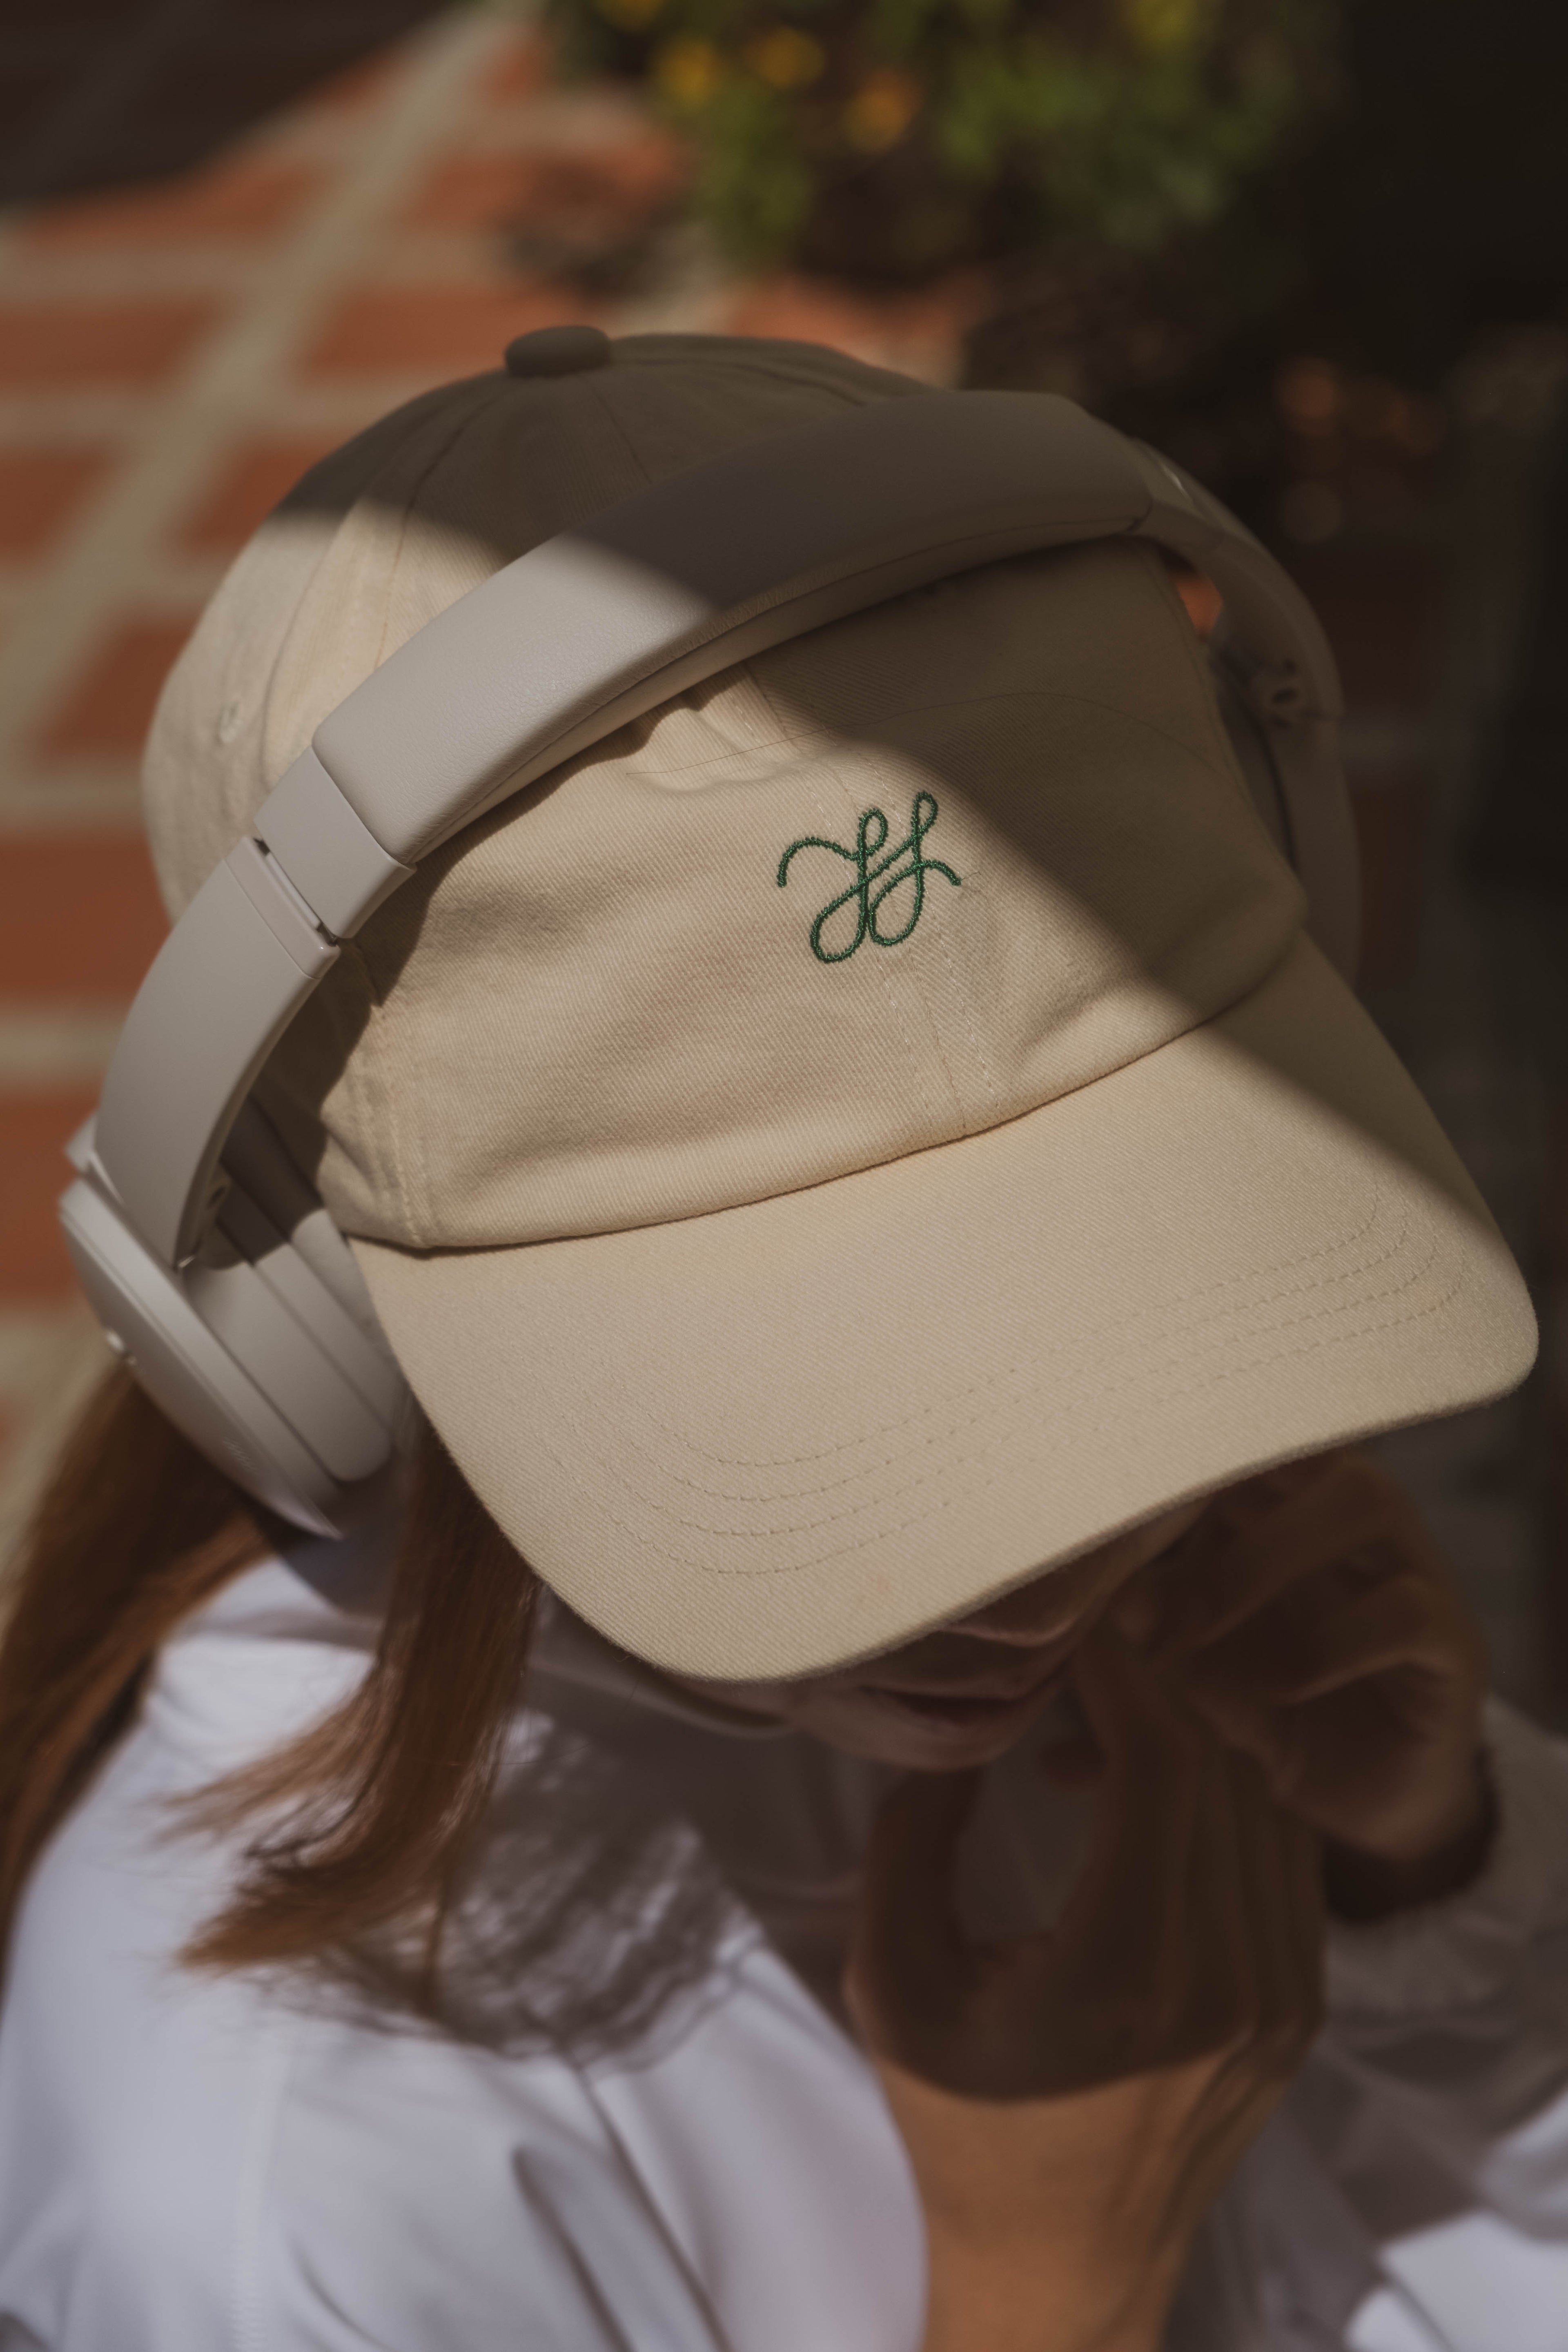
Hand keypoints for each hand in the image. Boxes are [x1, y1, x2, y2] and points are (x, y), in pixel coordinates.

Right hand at [847, 1635, 1322, 2351]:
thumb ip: (912, 1840)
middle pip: (1222, 1764)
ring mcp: (1282, 1997)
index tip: (1073, 1630)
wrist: (1064, 2257)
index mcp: (1126, 1974)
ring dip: (1193, 1739)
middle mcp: (1227, 1982)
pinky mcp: (1301, 2007)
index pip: (1163, 1760)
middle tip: (1083, 1657)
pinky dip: (1228, 1798)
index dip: (1123, 1672)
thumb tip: (963, 1724)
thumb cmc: (962, 2121)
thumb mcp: (892, 1980)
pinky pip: (1285, 1855)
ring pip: (1264, 1800)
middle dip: (1155, 1687)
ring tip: (1105, 1726)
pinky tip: (1153, 1796)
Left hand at [1117, 1450, 1493, 1917]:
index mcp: (1279, 1499)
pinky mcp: (1451, 1646)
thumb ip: (1132, 1624)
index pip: (1230, 1428)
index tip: (1092, 1486)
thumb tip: (1058, 1614)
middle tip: (1134, 1576)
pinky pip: (1407, 1610)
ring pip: (1365, 1494)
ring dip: (1264, 1557)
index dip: (1166, 1447)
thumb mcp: (1179, 1658)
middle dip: (1207, 1490)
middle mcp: (1349, 1514)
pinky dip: (1332, 1645)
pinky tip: (1276, 1689)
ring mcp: (1411, 1569)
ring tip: (1195, 1633)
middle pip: (1296, 1435)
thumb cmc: (1257, 1700)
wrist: (1356, 1797)